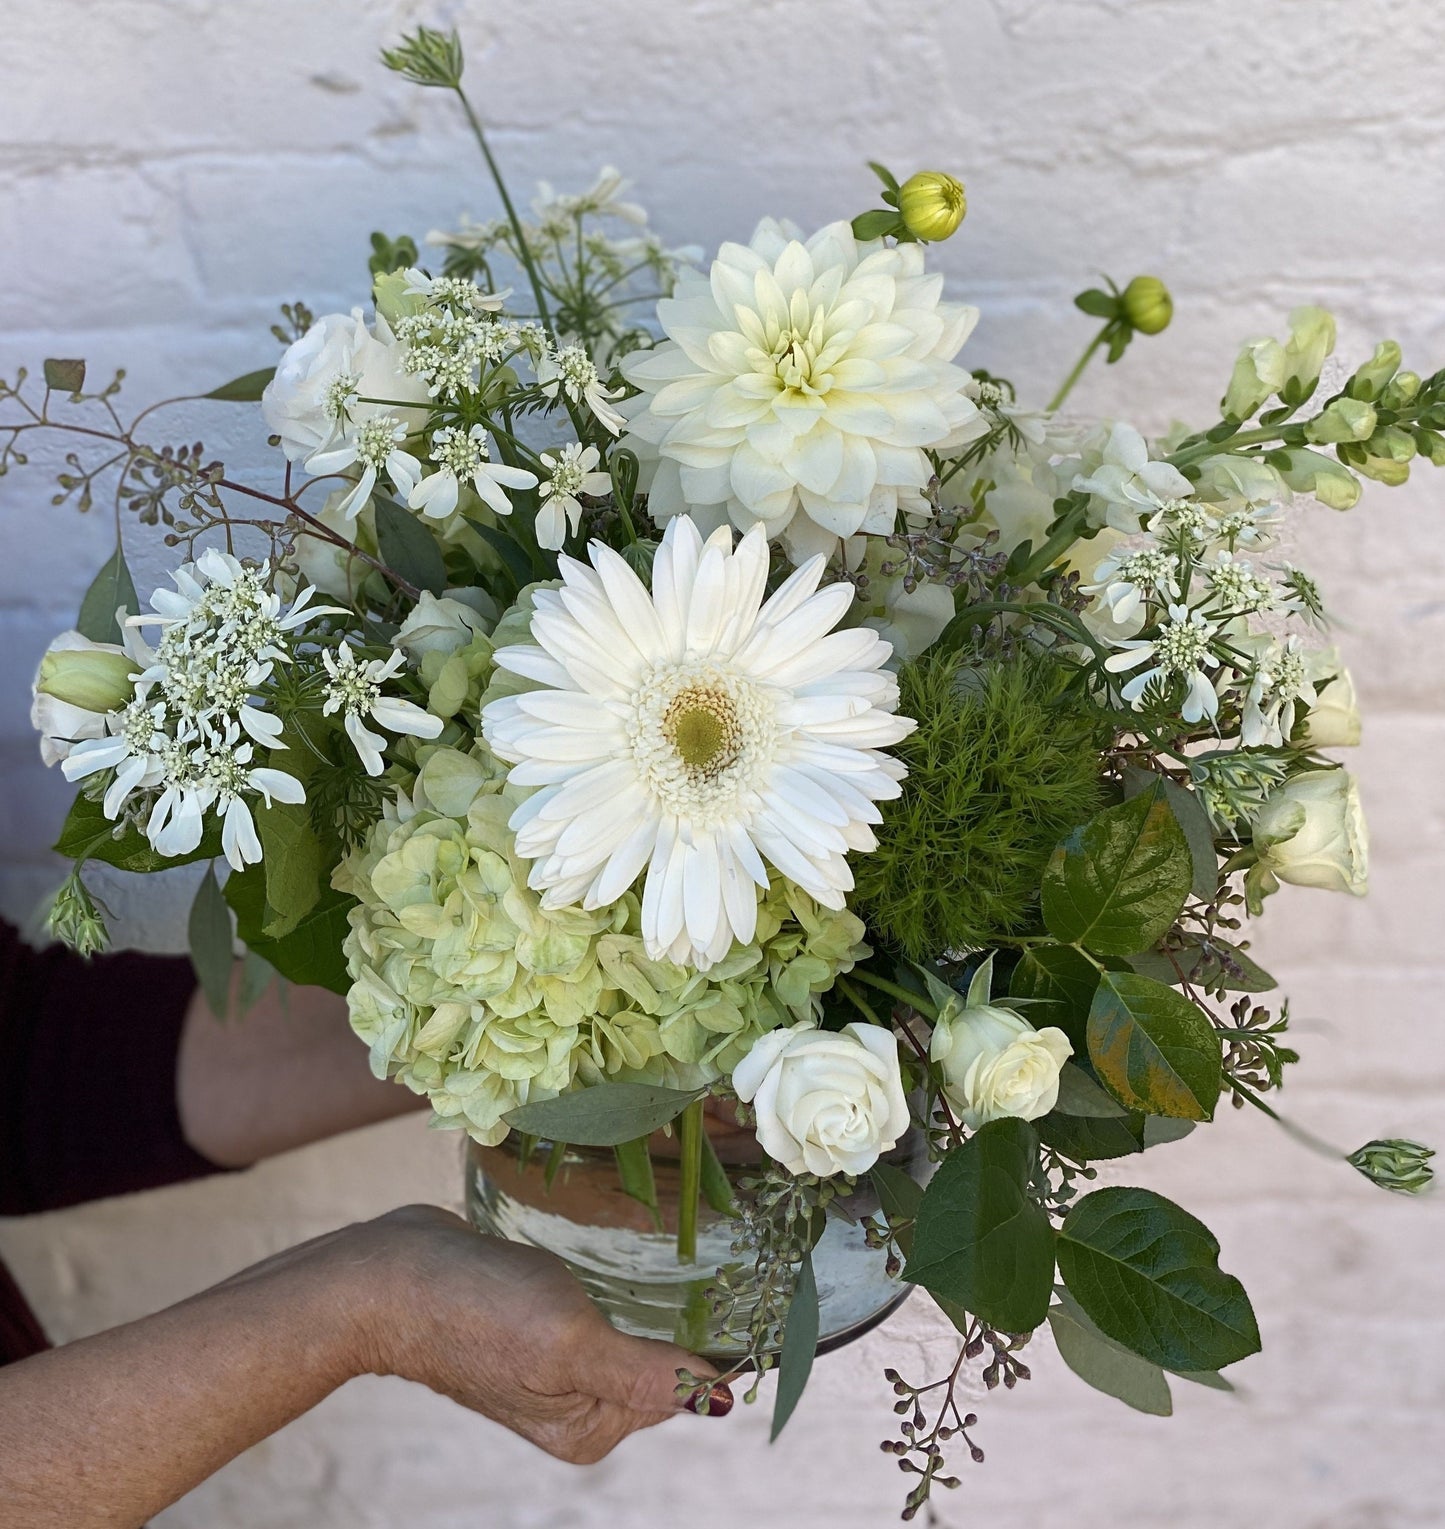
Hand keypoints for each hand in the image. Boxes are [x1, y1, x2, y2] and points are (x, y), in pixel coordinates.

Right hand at [337, 1205, 730, 1462]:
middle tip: (703, 1253)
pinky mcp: (533, 1323)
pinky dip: (611, 1280)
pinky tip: (608, 1254)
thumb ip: (643, 1375)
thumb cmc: (477, 1310)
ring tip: (662, 1248)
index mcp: (590, 1426)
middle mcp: (576, 1403)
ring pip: (629, 1324)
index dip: (709, 1336)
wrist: (388, 1276)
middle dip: (679, 1310)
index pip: (678, 1382)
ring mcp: (553, 1362)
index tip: (745, 1284)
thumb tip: (718, 1401)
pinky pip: (596, 1303)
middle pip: (657, 1355)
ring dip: (647, 1291)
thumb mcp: (569, 1345)